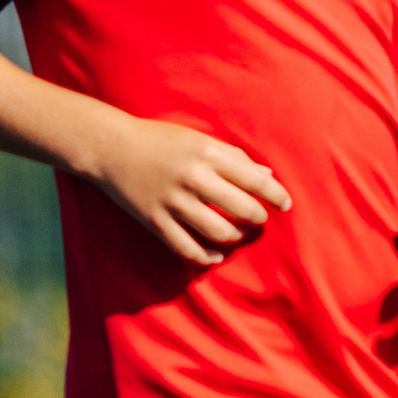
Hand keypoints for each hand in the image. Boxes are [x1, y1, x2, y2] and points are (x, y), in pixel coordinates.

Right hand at [84, 115, 290, 268]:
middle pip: (241, 209)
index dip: (276, 196)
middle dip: (257, 218)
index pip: (255, 180)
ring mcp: (173, 202)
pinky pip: (187, 248)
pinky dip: (205, 257)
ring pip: (218, 232)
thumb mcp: (199, 140)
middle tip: (258, 220)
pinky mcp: (155, 221)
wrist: (111, 148)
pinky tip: (215, 256)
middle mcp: (193, 178)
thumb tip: (266, 177)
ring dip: (234, 237)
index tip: (285, 205)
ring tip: (236, 234)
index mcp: (208, 153)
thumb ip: (233, 157)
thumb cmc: (160, 140)